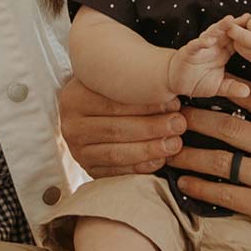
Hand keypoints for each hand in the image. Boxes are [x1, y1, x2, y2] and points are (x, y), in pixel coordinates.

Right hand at [58, 76, 185, 177]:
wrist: (86, 113)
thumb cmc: (107, 93)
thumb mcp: (112, 78)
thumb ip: (135, 79)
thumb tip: (174, 82)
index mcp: (75, 98)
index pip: (114, 103)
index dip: (147, 104)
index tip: (173, 103)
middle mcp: (71, 125)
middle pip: (117, 129)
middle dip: (152, 128)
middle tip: (179, 124)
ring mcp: (77, 150)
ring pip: (117, 153)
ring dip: (150, 149)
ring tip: (174, 144)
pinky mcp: (88, 169)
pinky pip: (116, 172)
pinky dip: (140, 168)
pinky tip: (160, 160)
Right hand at [165, 18, 250, 100]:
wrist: (176, 81)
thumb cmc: (197, 81)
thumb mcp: (218, 87)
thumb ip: (231, 88)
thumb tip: (247, 92)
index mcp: (222, 53)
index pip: (236, 42)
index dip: (246, 36)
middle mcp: (213, 47)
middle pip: (226, 33)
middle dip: (236, 25)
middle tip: (248, 17)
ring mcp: (201, 48)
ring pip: (212, 34)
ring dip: (220, 27)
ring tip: (230, 21)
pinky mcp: (188, 52)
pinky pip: (195, 45)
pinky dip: (201, 42)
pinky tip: (208, 41)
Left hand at [168, 84, 250, 250]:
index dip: (227, 89)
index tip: (206, 84)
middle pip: (228, 126)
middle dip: (197, 118)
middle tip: (174, 114)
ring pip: (220, 160)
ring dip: (191, 154)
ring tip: (169, 150)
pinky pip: (225, 194)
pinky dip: (201, 188)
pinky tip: (183, 184)